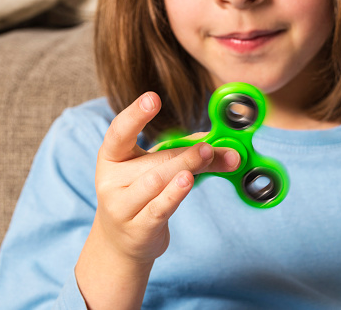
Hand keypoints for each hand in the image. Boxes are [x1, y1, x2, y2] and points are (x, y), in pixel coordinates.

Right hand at [75, 92, 239, 308]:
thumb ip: (190, 155)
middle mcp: (111, 180)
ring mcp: (121, 205)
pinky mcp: (137, 227)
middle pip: (155, 160)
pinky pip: (159, 207)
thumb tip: (230, 149)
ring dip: (185, 167)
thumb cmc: (142, 195)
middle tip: (210, 146)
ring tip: (207, 156)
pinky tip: (188, 182)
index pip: (119, 132)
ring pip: (157, 181)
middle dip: (186, 152)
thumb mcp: (158, 170)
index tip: (153, 98)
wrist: (121, 242)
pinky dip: (175, 194)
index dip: (135, 114)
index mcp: (112, 157)